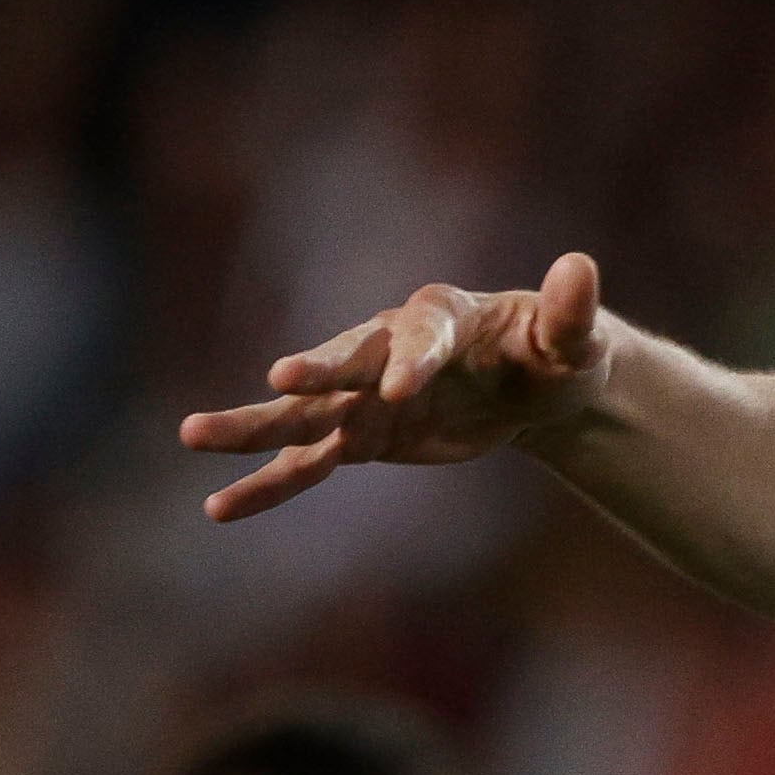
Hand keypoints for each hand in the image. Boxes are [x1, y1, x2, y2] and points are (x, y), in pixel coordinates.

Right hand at [180, 252, 617, 521]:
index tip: (401, 390)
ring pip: (305, 414)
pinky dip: (268, 484)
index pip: (420, 337)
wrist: (534, 384)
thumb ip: (571, 314)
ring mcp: (366, 396)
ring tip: (192, 434)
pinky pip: (307, 463)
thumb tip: (581, 266)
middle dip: (317, 374)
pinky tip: (220, 508)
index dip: (412, 361)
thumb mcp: (572, 339)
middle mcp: (388, 350)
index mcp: (440, 317)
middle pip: (344, 363)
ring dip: (254, 426)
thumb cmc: (554, 352)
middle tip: (279, 380)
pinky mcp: (360, 436)